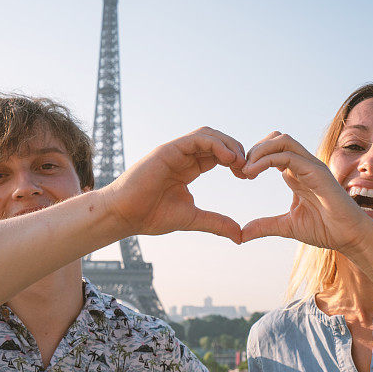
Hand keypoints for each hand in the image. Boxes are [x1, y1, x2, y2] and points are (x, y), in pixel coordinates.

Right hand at [106, 127, 246, 242]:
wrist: (125, 216)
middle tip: (247, 170)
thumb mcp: (192, 218)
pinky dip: (215, 144)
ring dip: (229, 144)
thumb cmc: (151, 216)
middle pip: (217, 141)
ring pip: (208, 135)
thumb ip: (216, 222)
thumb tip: (240, 236)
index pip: (218, 154)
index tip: (247, 177)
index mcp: (189, 168)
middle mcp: (183, 156)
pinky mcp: (168, 150)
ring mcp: (175, 151)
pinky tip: (228, 159)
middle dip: (237, 150)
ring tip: (240, 163)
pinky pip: (197, 139)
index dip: (236, 162)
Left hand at [240, 132, 372, 252]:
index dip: (254, 158)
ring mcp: (311, 166)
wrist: (350, 237)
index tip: (241, 175)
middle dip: (254, 150)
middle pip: (276, 138)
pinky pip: (288, 155)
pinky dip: (267, 160)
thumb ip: (264, 226)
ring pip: (282, 140)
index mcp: (296, 174)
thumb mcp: (287, 226)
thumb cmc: (326, 229)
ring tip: (246, 170)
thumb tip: (241, 234)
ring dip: (260, 151)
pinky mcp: (316, 171)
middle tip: (241, 170)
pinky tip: (253, 173)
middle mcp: (304, 165)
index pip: (273, 150)